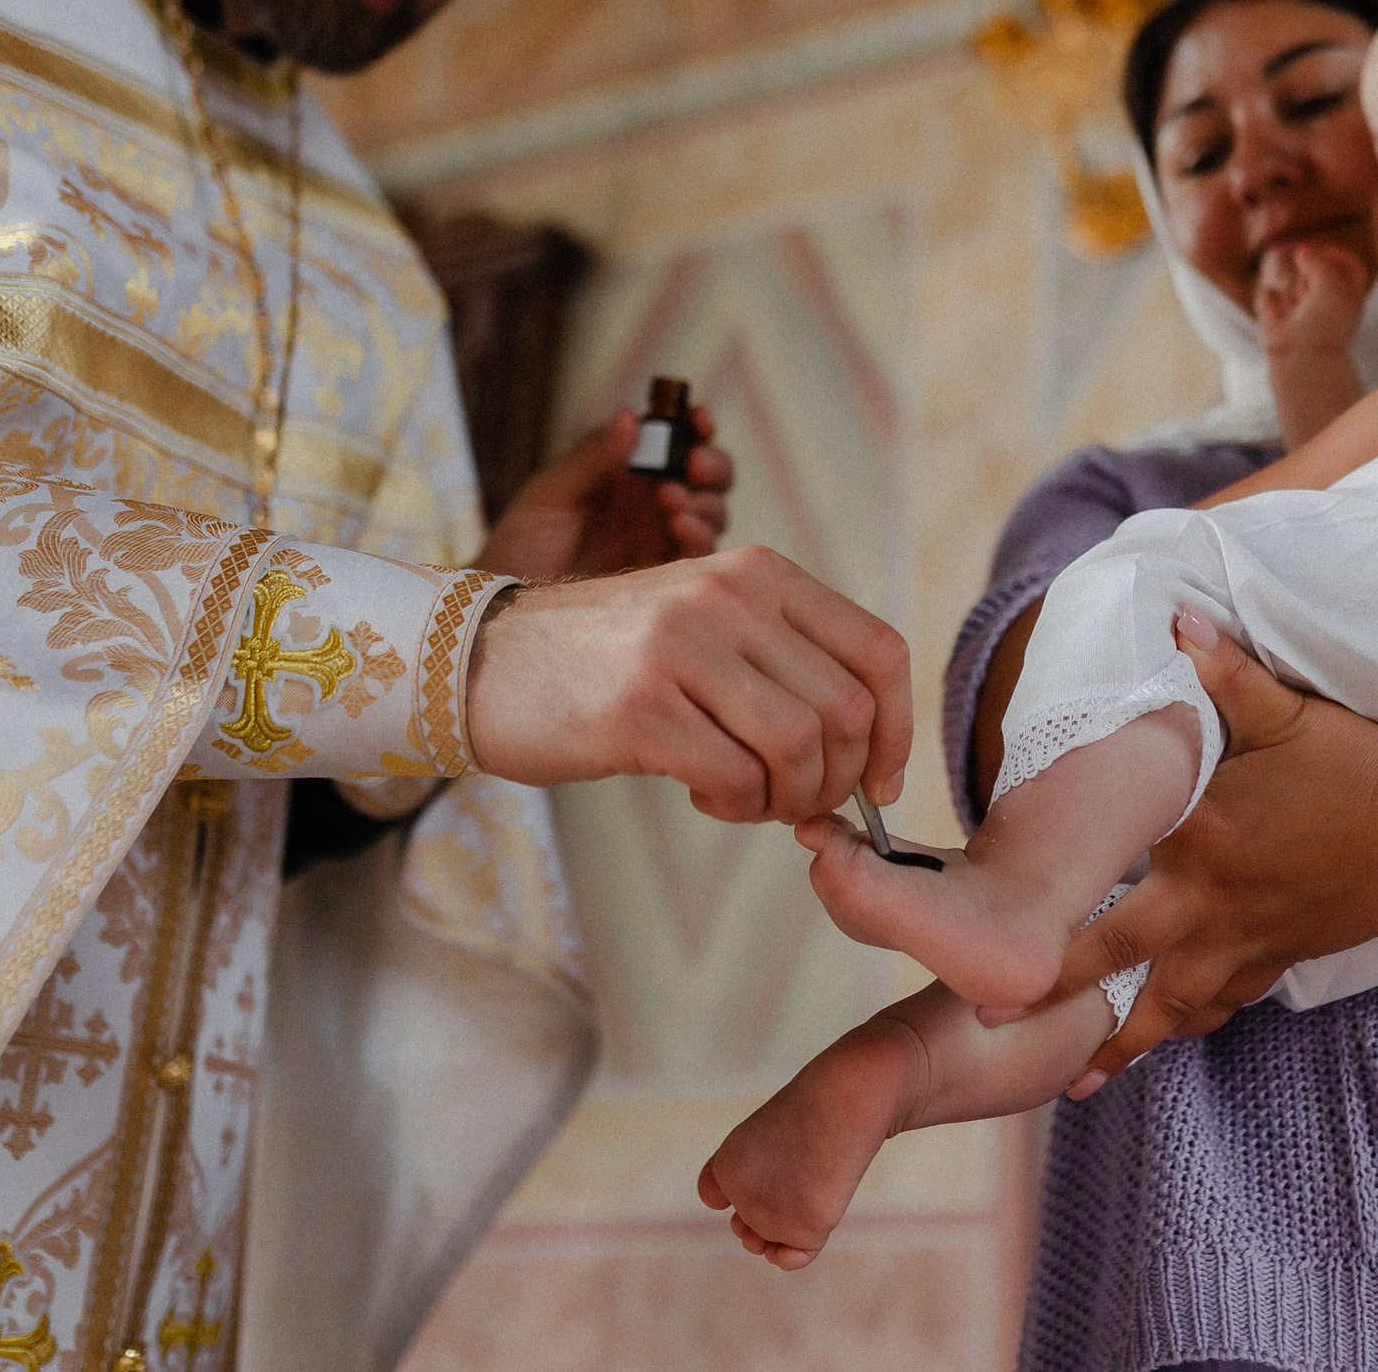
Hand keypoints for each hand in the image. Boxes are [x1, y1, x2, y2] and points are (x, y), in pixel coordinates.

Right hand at [464, 545, 909, 823]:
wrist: (481, 661)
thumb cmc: (605, 660)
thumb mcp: (703, 624)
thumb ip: (781, 660)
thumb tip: (870, 748)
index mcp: (756, 572)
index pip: (878, 650)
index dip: (897, 729)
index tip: (880, 781)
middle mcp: (726, 596)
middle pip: (848, 710)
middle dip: (840, 780)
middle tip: (799, 804)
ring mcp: (681, 647)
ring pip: (801, 747)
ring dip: (790, 798)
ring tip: (750, 800)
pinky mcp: (639, 707)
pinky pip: (737, 778)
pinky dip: (739, 805)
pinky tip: (705, 794)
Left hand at [474, 406, 732, 580]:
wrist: (509, 604)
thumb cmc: (522, 544)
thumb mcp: (550, 492)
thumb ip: (592, 456)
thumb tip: (630, 416)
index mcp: (628, 472)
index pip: (675, 442)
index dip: (694, 426)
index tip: (697, 418)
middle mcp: (652, 504)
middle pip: (707, 477)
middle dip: (711, 464)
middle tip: (693, 464)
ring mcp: (661, 540)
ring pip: (712, 513)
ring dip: (704, 500)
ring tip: (671, 499)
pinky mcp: (665, 578)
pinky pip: (699, 555)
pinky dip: (700, 536)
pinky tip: (680, 525)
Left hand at [1028, 612, 1377, 1093]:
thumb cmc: (1360, 769)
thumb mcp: (1290, 713)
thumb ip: (1225, 673)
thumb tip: (1175, 619)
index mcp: (1199, 838)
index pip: (1107, 875)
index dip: (1045, 906)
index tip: (990, 929)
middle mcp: (1210, 902)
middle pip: (1117, 959)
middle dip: (1054, 995)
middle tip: (992, 1021)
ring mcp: (1244, 940)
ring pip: (1169, 1005)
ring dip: (1118, 1043)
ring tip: (1069, 1081)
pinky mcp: (1276, 959)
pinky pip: (1219, 1004)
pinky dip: (1183, 1028)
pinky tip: (1151, 1049)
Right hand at [1255, 240, 1369, 355]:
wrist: (1302, 359)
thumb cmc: (1324, 324)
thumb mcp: (1331, 285)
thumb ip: (1319, 262)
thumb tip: (1302, 251)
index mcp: (1348, 299)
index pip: (1350, 268)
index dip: (1339, 256)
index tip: (1327, 253)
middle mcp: (1325, 304)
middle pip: (1318, 273)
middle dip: (1312, 278)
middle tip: (1312, 295)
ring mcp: (1299, 310)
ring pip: (1293, 282)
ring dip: (1295, 293)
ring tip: (1297, 312)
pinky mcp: (1275, 317)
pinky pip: (1268, 294)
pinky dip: (1270, 303)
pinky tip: (1278, 317)